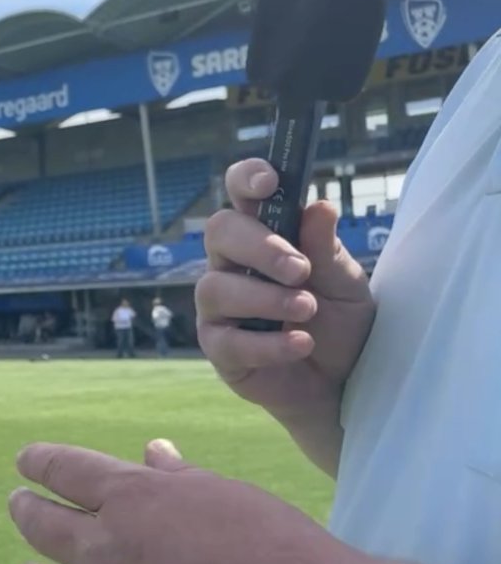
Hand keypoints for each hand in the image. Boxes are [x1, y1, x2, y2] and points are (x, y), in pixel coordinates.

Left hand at [7, 439, 360, 563]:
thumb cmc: (283, 551)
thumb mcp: (227, 496)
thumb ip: (177, 478)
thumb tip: (151, 451)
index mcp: (132, 498)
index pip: (62, 470)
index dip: (38, 462)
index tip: (26, 462)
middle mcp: (107, 551)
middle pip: (39, 524)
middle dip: (24, 508)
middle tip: (20, 504)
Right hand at [195, 158, 375, 432]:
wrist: (344, 384)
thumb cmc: (341, 325)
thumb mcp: (347, 284)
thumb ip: (326, 249)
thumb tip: (318, 206)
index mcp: (263, 236)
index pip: (240, 195)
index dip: (246, 179)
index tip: (269, 183)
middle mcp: (232, 265)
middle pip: (219, 232)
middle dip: (259, 247)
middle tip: (300, 269)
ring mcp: (219, 307)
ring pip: (215, 288)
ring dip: (265, 298)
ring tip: (307, 310)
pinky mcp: (219, 348)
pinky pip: (227, 340)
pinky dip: (267, 343)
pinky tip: (300, 344)